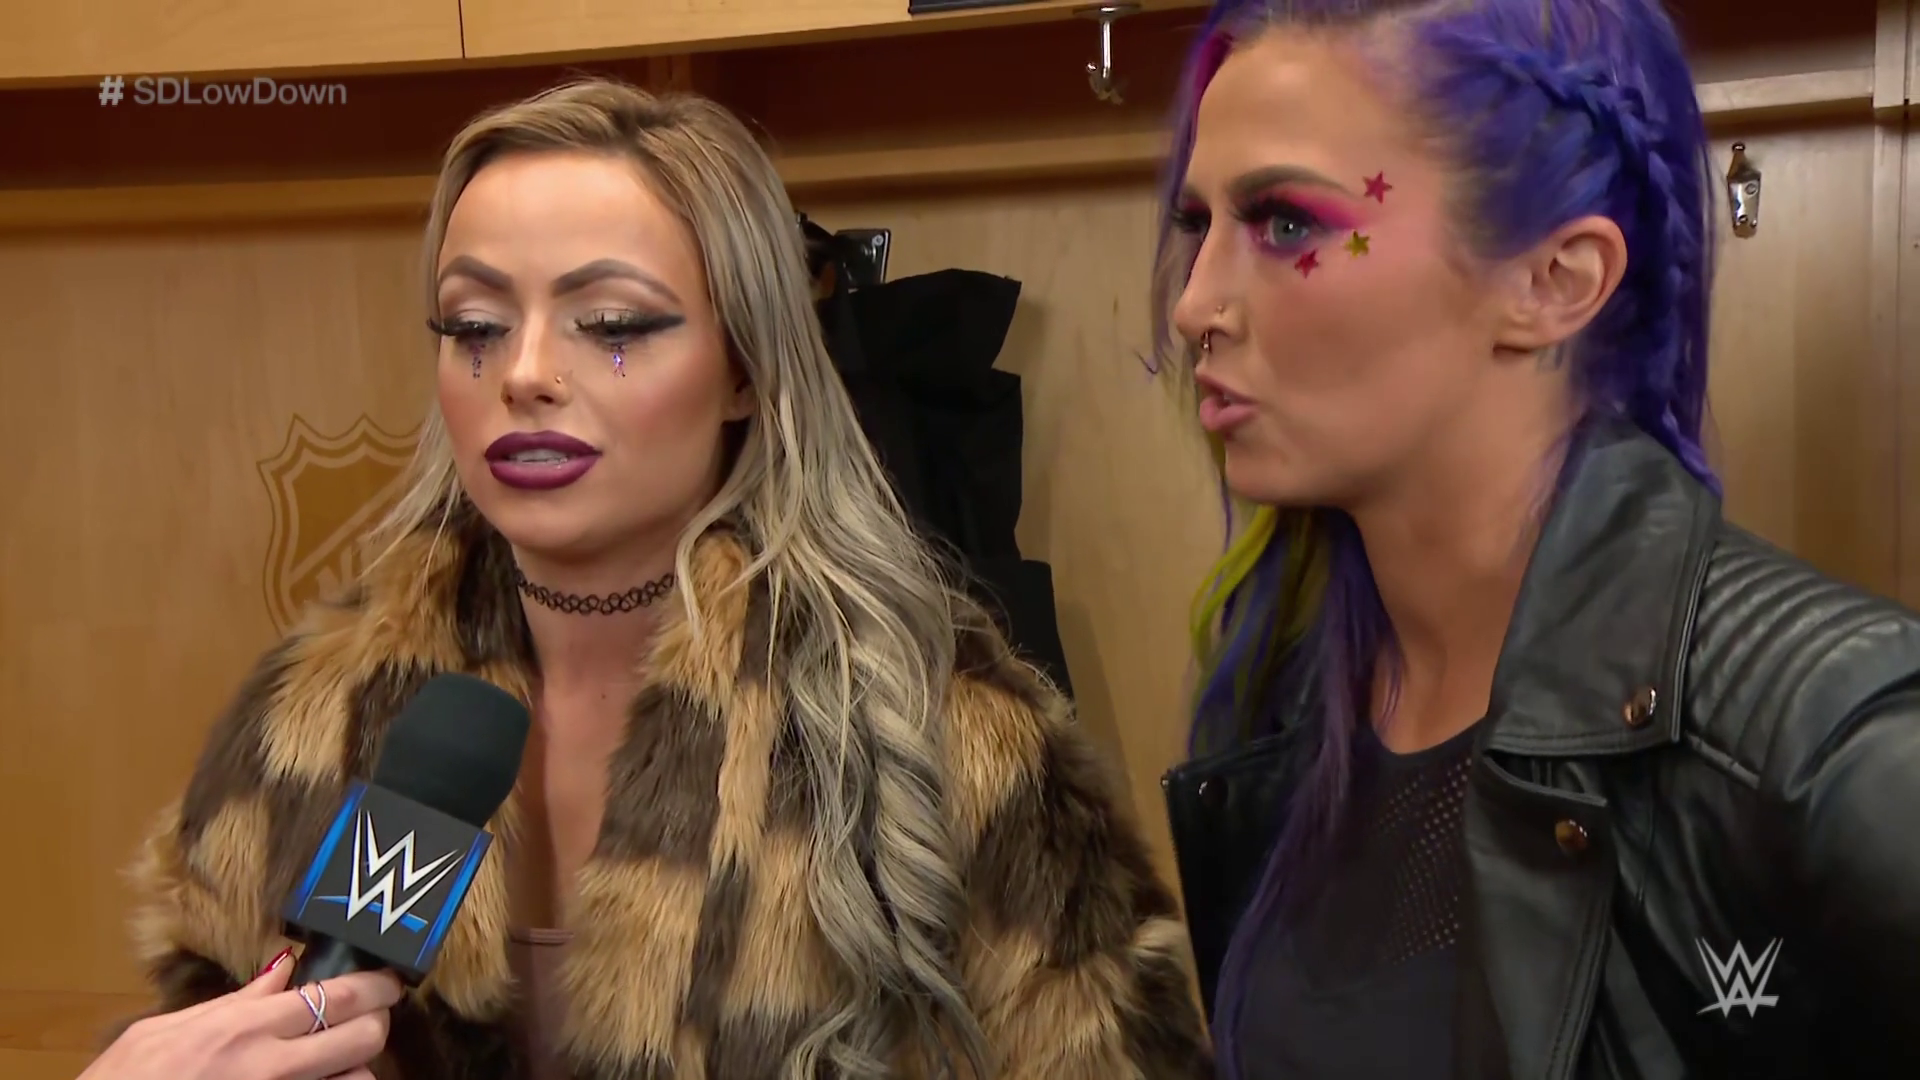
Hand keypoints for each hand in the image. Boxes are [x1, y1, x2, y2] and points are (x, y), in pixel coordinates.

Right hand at [81, 950, 401, 1079]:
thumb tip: (281, 970)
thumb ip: (234, 1001)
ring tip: (334, 1062)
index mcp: (241, 1030)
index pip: (334, 996)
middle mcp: (269, 1067)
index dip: (376, 986)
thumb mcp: (166, 1030)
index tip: (389, 982)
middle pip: (362, 1037)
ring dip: (355, 1069)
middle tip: (370, 1019)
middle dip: (376, 1024)